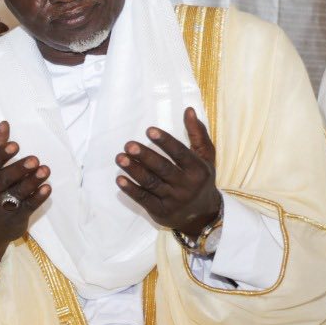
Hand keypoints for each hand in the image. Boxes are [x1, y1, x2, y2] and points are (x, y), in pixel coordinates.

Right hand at [0, 121, 50, 245]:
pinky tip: (47, 188)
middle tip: (34, 159)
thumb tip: (4, 124)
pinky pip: (28, 206)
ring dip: (32, 181)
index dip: (1, 155)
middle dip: (19, 169)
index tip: (15, 145)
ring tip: (45, 169)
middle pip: (3, 179)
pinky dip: (38, 197)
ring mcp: (1, 207)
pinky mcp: (15, 218)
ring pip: (18, 193)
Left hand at [115, 107, 222, 235]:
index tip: (149, 130)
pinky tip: (119, 179)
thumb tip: (188, 110)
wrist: (203, 214)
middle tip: (128, 145)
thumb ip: (197, 134)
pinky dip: (131, 189)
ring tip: (120, 158)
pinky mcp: (160, 211)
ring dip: (134, 170)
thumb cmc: (201, 179)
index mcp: (198, 169)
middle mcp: (186, 185)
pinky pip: (143, 199)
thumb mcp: (206, 157)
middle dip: (145, 156)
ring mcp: (173, 199)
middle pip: (163, 168)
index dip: (165, 141)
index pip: (180, 153)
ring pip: (151, 183)